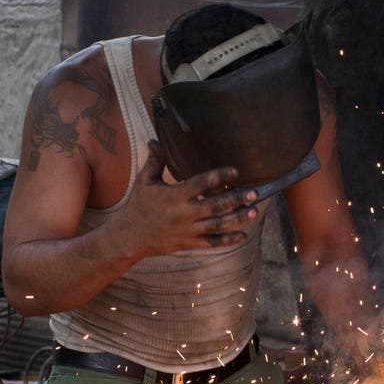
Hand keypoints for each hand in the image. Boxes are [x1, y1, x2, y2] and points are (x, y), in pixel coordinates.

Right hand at [116, 141, 260, 255]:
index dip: (219, 176)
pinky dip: (228, 240)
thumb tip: (155, 139)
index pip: (201, 183)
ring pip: (217, 225)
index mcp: (174, 195)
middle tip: (253, 192)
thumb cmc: (138, 205)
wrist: (129, 236)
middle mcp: (183, 213)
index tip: (235, 172)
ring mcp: (187, 230)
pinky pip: (211, 243)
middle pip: (215, 206)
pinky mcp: (188, 243)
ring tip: (254, 210)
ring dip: (238, 218)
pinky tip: (243, 235)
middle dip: (236, 199)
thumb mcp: (144, 181)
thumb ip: (155, 160)